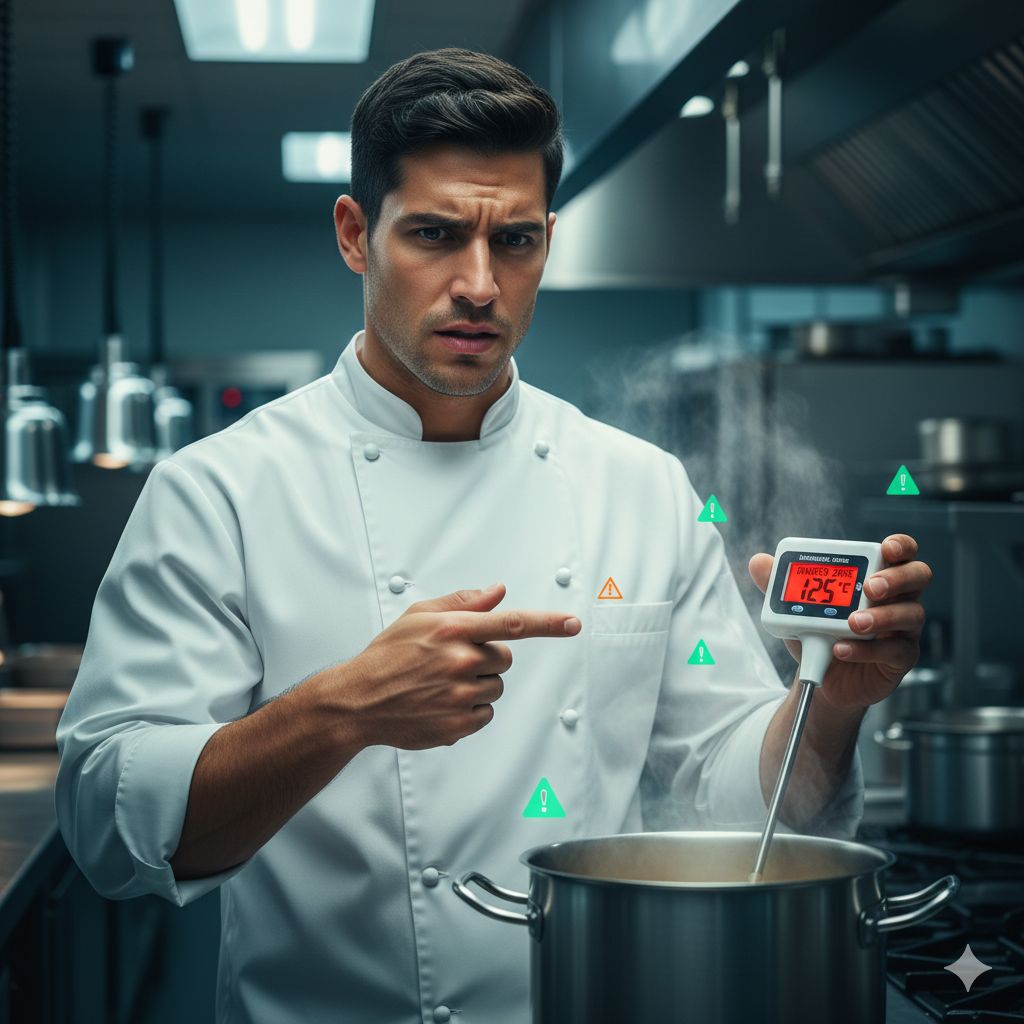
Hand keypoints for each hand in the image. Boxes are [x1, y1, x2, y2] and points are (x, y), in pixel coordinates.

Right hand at [339, 584, 579, 749]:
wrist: (358, 700)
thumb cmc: (387, 655)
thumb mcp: (419, 616)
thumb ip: (463, 602)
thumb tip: (497, 591)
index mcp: (453, 629)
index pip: (513, 623)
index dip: (549, 623)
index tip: (573, 624)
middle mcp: (460, 661)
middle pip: (505, 658)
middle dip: (486, 657)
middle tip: (451, 661)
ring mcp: (460, 695)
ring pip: (495, 686)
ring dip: (477, 685)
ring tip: (441, 684)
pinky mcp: (459, 725)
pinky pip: (485, 713)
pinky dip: (469, 710)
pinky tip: (441, 703)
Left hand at [748, 534, 932, 714]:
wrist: (820, 675)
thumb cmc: (819, 631)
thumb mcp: (797, 607)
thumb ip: (780, 584)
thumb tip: (758, 562)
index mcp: (878, 576)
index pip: (902, 553)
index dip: (900, 545)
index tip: (885, 547)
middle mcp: (898, 599)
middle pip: (918, 577)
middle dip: (896, 578)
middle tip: (869, 587)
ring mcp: (903, 629)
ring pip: (911, 614)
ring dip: (881, 616)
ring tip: (853, 622)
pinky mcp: (900, 658)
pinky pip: (895, 651)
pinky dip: (867, 650)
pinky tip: (842, 648)